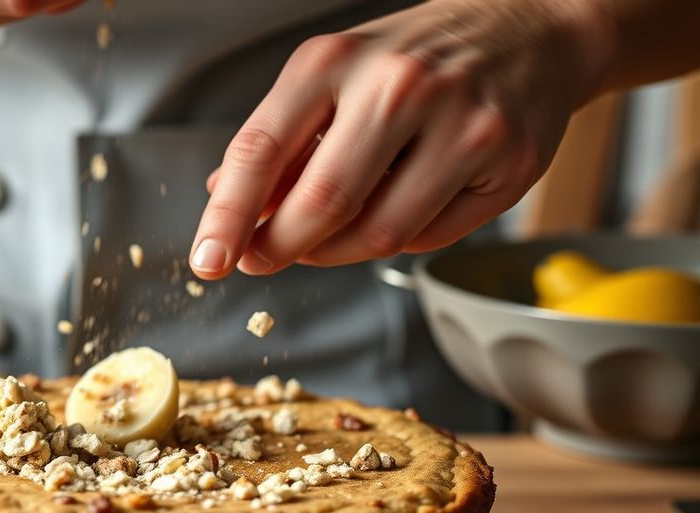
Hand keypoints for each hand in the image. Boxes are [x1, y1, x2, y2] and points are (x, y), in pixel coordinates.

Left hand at [189, 0, 611, 276]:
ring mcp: (460, 123)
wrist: (526, 30)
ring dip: (340, 253)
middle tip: (263, 260)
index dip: (228, 216)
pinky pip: (430, 237)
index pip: (261, 149)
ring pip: (378, 233)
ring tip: (332, 236)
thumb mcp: (331, 77)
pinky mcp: (508, 160)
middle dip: (282, 248)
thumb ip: (279, 140)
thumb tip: (223, 199)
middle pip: (321, 203)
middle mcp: (398, 86)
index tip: (209, 260)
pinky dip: (401, 239)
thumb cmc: (412, 59)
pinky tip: (401, 207)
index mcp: (334, 61)